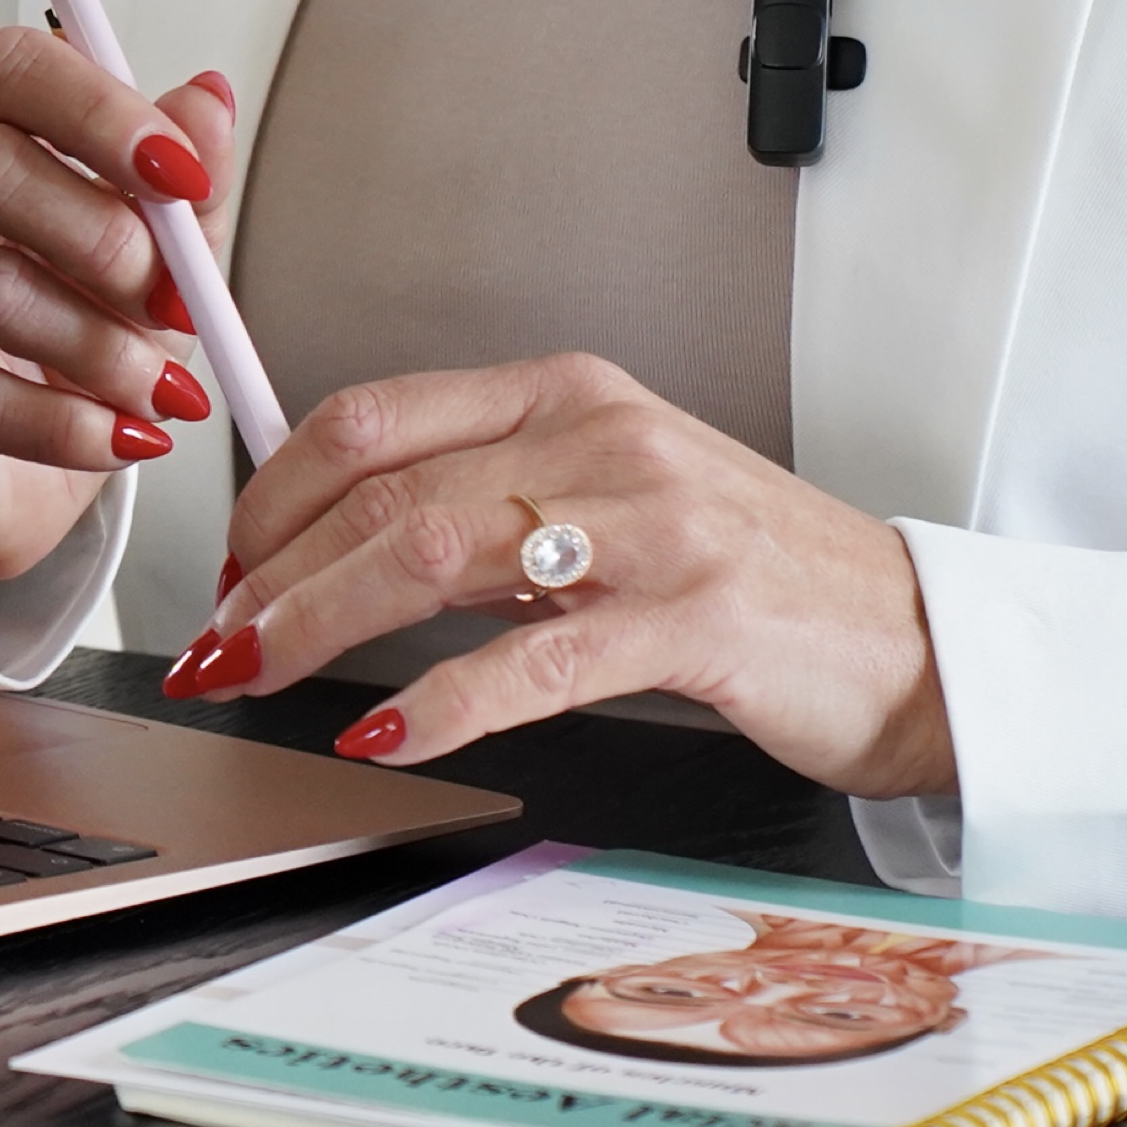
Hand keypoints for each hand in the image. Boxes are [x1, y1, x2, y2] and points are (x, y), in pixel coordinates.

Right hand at [0, 31, 240, 600]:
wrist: (3, 484)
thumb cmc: (61, 352)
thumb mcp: (143, 264)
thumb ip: (173, 185)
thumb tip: (209, 98)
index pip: (6, 72)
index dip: (100, 113)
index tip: (182, 175)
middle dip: (106, 239)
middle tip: (178, 302)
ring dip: (100, 347)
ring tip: (161, 391)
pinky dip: (62, 424)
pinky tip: (116, 438)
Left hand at [167, 353, 953, 795]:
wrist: (912, 637)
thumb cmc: (749, 578)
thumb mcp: (608, 501)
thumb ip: (488, 497)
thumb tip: (335, 543)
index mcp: (568, 393)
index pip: (374, 416)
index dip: (274, 493)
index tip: (225, 569)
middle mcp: (602, 436)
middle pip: (386, 488)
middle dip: (274, 571)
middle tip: (215, 642)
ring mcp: (651, 521)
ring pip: (437, 551)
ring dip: (322, 621)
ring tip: (259, 672)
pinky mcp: (693, 616)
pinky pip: (536, 657)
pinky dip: (444, 701)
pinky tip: (388, 733)